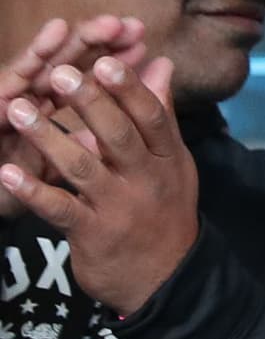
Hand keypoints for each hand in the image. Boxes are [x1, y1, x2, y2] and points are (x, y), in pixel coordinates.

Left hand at [0, 55, 196, 315]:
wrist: (166, 277)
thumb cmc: (164, 210)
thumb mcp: (173, 163)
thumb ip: (161, 114)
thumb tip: (162, 64)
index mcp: (168, 158)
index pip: (152, 117)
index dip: (128, 89)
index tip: (103, 61)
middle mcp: (146, 179)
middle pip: (118, 135)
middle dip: (88, 103)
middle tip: (58, 73)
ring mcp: (118, 207)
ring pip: (82, 167)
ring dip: (48, 137)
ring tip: (19, 110)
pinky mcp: (91, 233)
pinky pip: (58, 208)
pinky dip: (32, 190)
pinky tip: (7, 173)